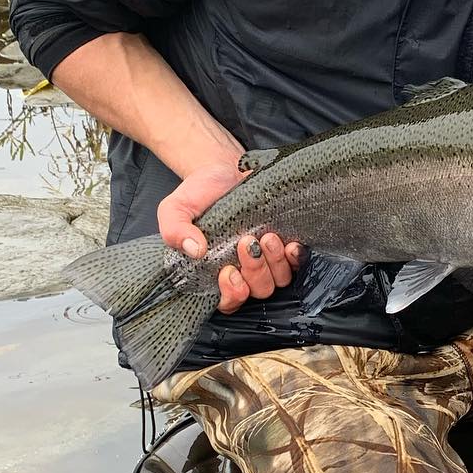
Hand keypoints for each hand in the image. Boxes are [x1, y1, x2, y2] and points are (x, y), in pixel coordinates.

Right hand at [158, 160, 302, 313]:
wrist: (223, 169)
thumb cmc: (199, 193)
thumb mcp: (175, 209)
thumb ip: (175, 230)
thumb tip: (195, 250)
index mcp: (216, 272)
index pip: (229, 302)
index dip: (232, 294)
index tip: (228, 271)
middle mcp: (244, 271)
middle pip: (258, 291)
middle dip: (255, 272)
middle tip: (246, 242)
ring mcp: (267, 260)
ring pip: (279, 280)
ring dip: (275, 263)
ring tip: (266, 237)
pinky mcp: (284, 245)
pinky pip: (298, 264)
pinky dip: (296, 257)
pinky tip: (290, 244)